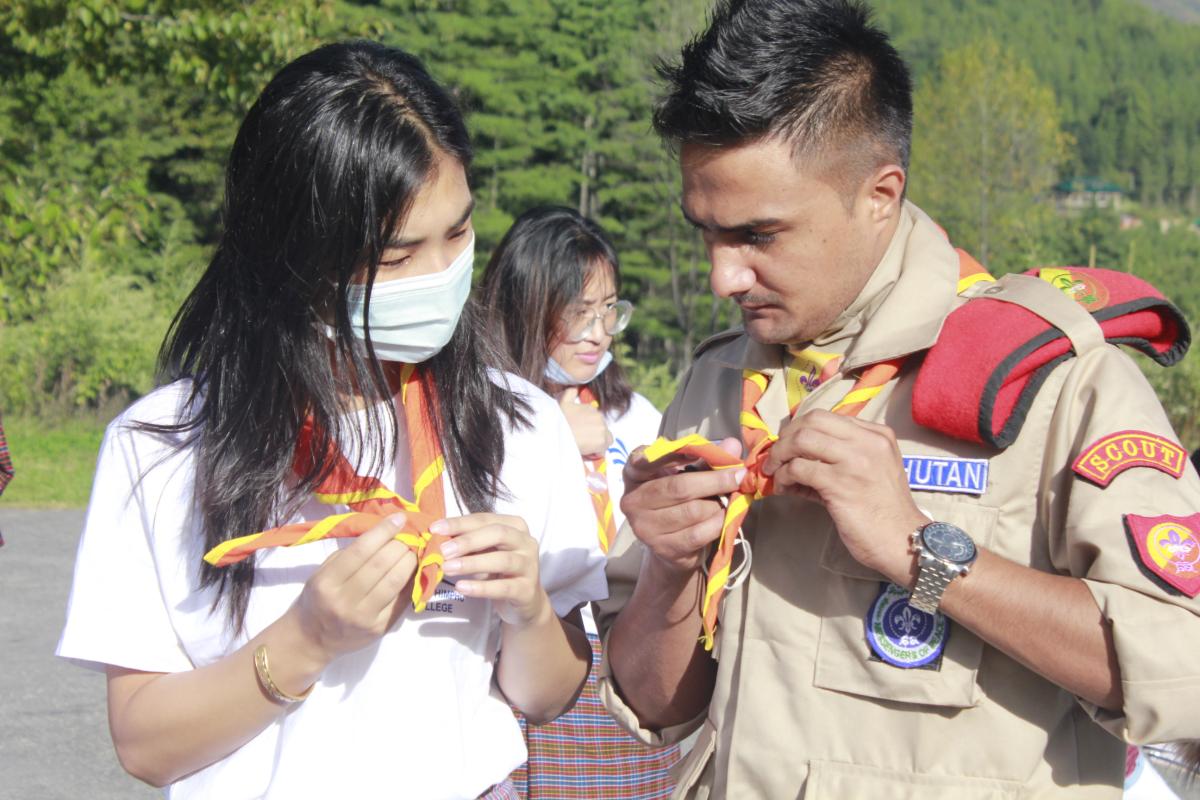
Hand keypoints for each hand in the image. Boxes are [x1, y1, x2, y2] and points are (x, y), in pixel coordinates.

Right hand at [290, 513, 417, 664]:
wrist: (311, 639)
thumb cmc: (317, 598)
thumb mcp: (324, 573)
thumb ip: (351, 555)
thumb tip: (385, 534)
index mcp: (327, 582)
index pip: (361, 551)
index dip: (383, 531)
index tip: (399, 519)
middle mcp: (345, 600)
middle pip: (381, 564)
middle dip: (401, 544)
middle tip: (409, 534)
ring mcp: (364, 617)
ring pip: (395, 581)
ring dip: (410, 561)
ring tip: (415, 549)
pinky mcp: (379, 628)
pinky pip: (401, 599)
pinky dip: (411, 580)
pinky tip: (415, 569)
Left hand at [434, 513, 549, 626]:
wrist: (525, 599)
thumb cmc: (499, 570)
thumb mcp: (484, 552)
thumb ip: (467, 543)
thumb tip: (437, 538)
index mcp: (515, 526)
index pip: (485, 519)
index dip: (459, 523)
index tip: (435, 529)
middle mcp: (526, 542)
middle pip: (498, 534)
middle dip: (468, 541)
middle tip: (443, 550)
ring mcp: (530, 566)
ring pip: (502, 560)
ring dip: (472, 563)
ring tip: (448, 568)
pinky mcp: (527, 590)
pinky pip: (503, 587)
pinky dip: (481, 587)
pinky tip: (462, 587)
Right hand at [559, 387, 612, 457]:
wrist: (556, 433)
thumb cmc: (558, 420)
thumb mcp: (563, 402)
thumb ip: (571, 393)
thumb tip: (575, 387)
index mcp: (591, 408)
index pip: (597, 421)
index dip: (590, 429)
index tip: (581, 433)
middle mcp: (599, 416)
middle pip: (602, 431)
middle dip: (594, 436)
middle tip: (581, 441)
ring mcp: (602, 428)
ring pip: (605, 440)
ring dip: (596, 444)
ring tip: (583, 446)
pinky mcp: (602, 440)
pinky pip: (603, 450)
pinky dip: (596, 453)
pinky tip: (585, 451)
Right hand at [619, 438, 743, 574]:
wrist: (671, 546)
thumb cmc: (677, 501)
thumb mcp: (688, 474)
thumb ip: (707, 459)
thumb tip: (733, 445)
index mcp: (634, 475)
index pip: (644, 460)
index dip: (670, 455)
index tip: (696, 452)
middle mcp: (633, 501)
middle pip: (679, 487)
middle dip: (714, 481)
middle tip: (738, 476)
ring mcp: (646, 527)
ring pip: (693, 511)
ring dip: (718, 504)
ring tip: (729, 500)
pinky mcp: (663, 548)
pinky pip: (698, 533)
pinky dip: (717, 523)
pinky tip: (725, 517)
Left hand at [761, 409, 925, 583]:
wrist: (902, 541)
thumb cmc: (883, 510)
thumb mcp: (868, 472)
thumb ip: (837, 459)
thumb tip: (793, 458)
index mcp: (877, 434)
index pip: (827, 417)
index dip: (799, 428)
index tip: (788, 445)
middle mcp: (868, 441)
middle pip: (812, 420)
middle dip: (786, 437)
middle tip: (775, 456)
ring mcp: (855, 460)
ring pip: (802, 440)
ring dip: (779, 455)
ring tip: (774, 472)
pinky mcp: (841, 483)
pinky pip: (799, 469)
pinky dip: (783, 476)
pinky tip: (782, 487)